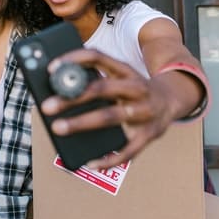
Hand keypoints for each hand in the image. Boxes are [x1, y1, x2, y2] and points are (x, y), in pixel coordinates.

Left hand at [39, 49, 176, 169]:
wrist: (171, 100)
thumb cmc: (132, 90)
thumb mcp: (118, 77)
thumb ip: (93, 78)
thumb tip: (56, 86)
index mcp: (125, 70)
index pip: (98, 57)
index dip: (74, 60)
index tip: (51, 68)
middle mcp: (136, 87)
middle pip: (101, 88)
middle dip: (72, 97)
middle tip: (47, 106)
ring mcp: (145, 111)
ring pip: (111, 116)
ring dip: (82, 123)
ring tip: (58, 128)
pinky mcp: (150, 134)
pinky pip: (128, 149)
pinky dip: (109, 157)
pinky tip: (90, 162)